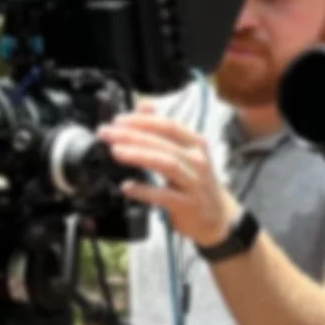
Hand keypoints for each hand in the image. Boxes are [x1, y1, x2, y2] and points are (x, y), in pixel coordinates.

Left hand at [98, 112, 236, 246]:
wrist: (217, 217)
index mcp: (195, 144)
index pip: (168, 126)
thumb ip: (163, 130)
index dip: (142, 121)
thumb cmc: (195, 182)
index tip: (117, 120)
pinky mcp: (188, 205)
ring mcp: (194, 183)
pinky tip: (127, 187)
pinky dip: (144, 190)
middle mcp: (197, 161)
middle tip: (107, 134)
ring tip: (116, 152)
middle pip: (163, 142)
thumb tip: (144, 106)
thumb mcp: (184, 153)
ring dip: (138, 156)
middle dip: (132, 135)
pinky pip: (164, 196)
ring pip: (166, 164)